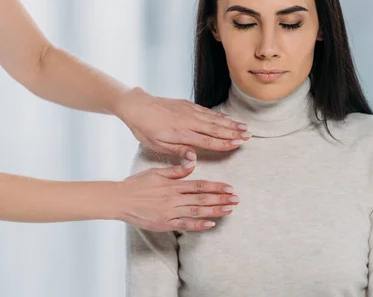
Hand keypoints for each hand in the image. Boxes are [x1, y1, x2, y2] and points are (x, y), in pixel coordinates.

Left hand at [115, 87, 250, 159]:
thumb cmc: (144, 128)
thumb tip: (194, 159)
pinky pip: (208, 111)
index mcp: (182, 134)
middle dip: (234, 133)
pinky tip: (228, 118)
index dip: (225, 143)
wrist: (137, 105)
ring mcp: (190, 112)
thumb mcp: (156, 145)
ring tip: (244, 127)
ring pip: (214, 119)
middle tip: (248, 136)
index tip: (238, 144)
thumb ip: (177, 151)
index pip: (208, 140)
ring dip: (231, 124)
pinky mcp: (188, 105)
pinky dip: (219, 116)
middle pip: (216, 129)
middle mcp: (189, 122)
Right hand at [116, 163, 239, 231]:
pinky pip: (184, 225)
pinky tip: (211, 224)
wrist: (119, 200)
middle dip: (221, 199)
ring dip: (215, 211)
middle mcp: (173, 199)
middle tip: (236, 200)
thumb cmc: (137, 184)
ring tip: (229, 210)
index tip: (230, 188)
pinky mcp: (164, 224)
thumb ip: (176, 170)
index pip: (199, 185)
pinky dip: (198, 225)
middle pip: (201, 199)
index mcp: (173, 185)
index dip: (216, 187)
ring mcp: (169, 213)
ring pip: (196, 212)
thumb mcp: (157, 172)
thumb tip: (192, 162)